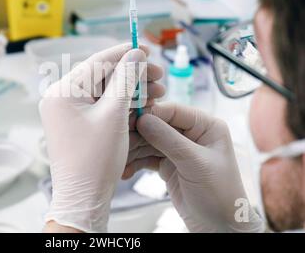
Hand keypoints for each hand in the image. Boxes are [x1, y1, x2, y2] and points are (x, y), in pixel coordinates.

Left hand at [40, 43, 164, 232]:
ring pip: (105, 92)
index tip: (146, 49)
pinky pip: (102, 106)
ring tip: (158, 93)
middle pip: (102, 76)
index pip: (96, 62)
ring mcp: (68, 112)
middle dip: (132, 75)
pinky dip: (122, 105)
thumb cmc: (95, 159)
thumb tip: (135, 54)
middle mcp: (61, 98)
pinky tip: (144, 105)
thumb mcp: (114, 115)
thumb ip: (125, 80)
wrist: (84, 198)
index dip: (124, 53)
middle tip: (158, 76)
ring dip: (131, 90)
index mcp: (62, 91)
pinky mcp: (78, 123)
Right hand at [123, 103, 264, 232]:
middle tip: (119, 141)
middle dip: (138, 134)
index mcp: (206, 126)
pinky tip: (126, 171)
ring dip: (133, 150)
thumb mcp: (194, 163)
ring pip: (149, 141)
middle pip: (157, 125)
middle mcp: (191, 134)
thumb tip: (143, 119)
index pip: (173, 111)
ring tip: (119, 159)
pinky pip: (147, 157)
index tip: (130, 118)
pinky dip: (135, 162)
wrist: (218, 227)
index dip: (151, 113)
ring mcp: (178, 149)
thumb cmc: (219, 194)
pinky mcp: (167, 164)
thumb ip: (168, 139)